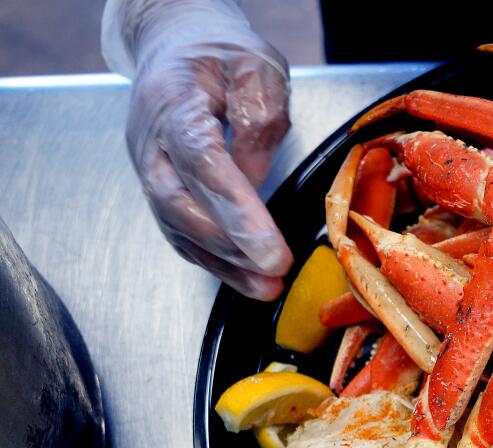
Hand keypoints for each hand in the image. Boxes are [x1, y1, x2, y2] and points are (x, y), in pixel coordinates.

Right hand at [104, 0, 293, 298]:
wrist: (176, 47)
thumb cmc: (220, 56)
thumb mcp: (255, 67)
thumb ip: (258, 116)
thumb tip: (255, 176)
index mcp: (174, 102)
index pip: (202, 161)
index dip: (234, 207)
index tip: (268, 245)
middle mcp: (151, 142)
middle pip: (180, 203)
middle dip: (229, 244)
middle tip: (273, 268)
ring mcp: (150, 169)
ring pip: (178, 227)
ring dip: (223, 263)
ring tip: (265, 285)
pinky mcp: (160, 190)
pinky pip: (182, 234)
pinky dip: (214, 262)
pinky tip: (246, 279)